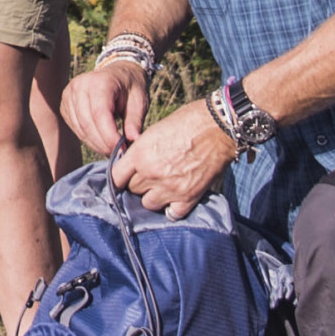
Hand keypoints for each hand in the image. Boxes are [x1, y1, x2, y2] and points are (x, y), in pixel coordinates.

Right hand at [62, 53, 152, 158]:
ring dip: (95, 143)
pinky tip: (101, 141)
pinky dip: (88, 138)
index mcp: (100, 81)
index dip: (109, 135)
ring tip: (111, 149)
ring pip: (79, 128)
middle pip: (87, 123)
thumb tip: (133, 140)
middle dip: (103, 143)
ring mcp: (69, 94)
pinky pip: (75, 128)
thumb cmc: (130, 88)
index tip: (121, 149)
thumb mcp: (139, 101)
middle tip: (118, 154)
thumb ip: (135, 120)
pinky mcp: (65, 105)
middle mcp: (80, 85)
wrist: (117, 74)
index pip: (99, 113)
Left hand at [108, 100, 234, 217]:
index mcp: (140, 154)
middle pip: (132, 190)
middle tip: (150, 176)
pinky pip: (171, 214)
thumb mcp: (155, 131)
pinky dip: (172, 208)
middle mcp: (151, 174)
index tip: (125, 176)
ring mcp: (169, 188)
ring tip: (162, 187)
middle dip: (138, 184)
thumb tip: (133, 165)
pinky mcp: (188, 198)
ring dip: (153, 197)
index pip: (116, 177)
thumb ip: (141, 151)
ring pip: (148, 204)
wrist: (218, 127)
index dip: (120, 176)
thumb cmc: (188, 121)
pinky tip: (176, 199)